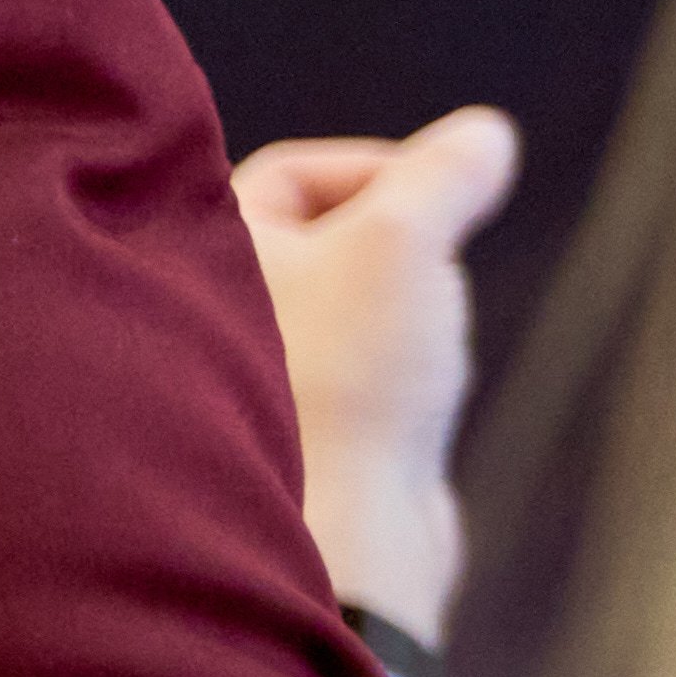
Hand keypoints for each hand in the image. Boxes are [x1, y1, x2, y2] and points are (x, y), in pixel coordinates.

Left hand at [233, 111, 521, 646]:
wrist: (337, 540)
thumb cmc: (346, 379)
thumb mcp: (404, 240)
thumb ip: (444, 176)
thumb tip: (484, 136)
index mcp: (191, 261)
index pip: (287, 178)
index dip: (379, 171)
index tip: (443, 198)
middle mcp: (201, 320)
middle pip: (328, 246)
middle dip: (400, 250)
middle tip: (430, 278)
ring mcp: (250, 386)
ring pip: (354, 318)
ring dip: (404, 323)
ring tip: (408, 363)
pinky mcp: (302, 446)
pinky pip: (365, 388)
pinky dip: (403, 386)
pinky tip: (410, 419)